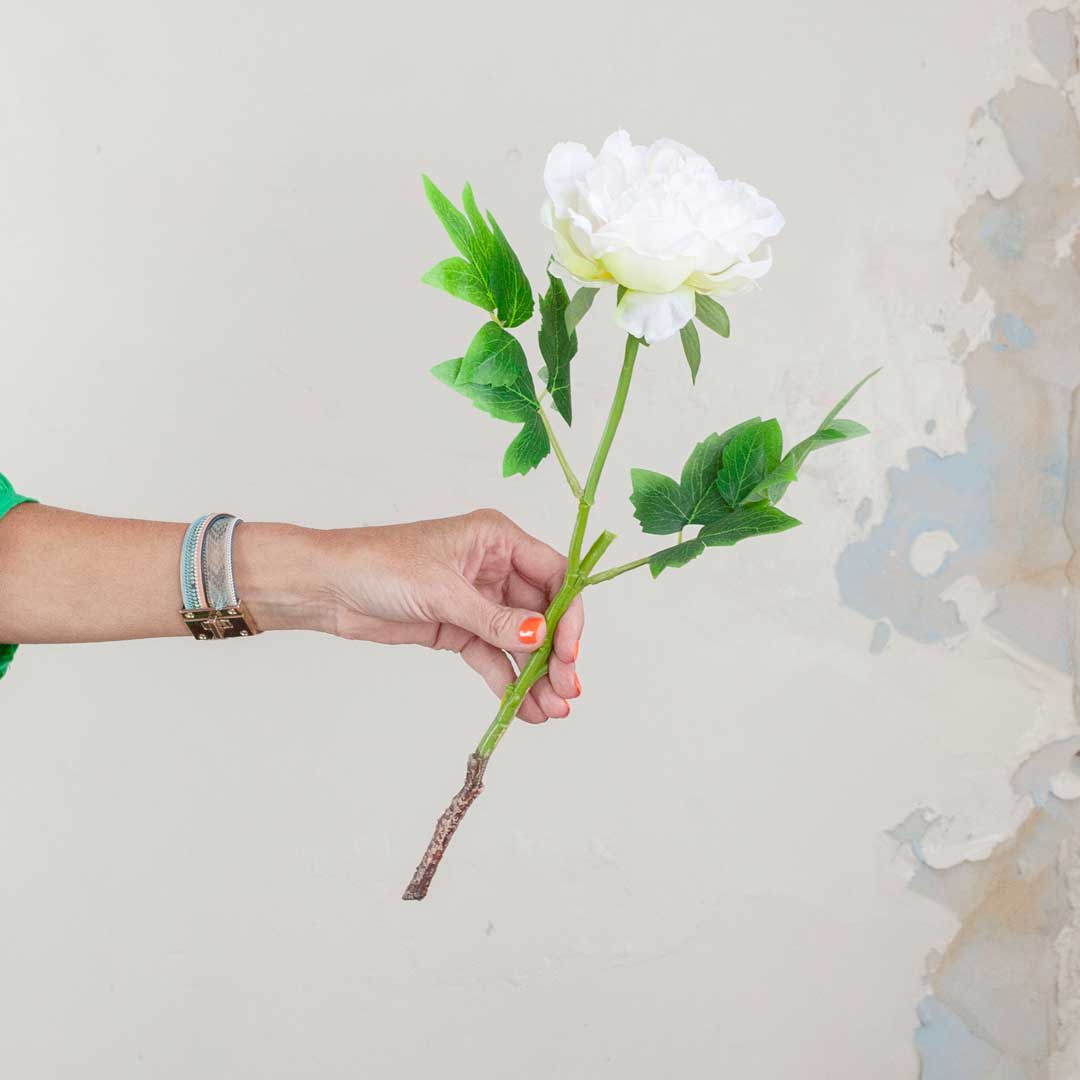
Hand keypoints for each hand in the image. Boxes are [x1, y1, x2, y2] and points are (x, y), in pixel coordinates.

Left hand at [320, 510, 582, 722]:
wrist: (327, 587)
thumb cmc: (378, 566)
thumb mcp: (442, 592)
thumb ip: (495, 619)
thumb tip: (541, 637)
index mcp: (496, 539)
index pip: (553, 574)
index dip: (568, 613)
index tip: (569, 651)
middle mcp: (493, 566)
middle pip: (542, 612)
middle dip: (556, 653)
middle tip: (566, 691)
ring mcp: (476, 599)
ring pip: (519, 640)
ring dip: (536, 674)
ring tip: (550, 710)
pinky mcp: (457, 627)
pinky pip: (492, 655)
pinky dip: (507, 680)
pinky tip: (523, 707)